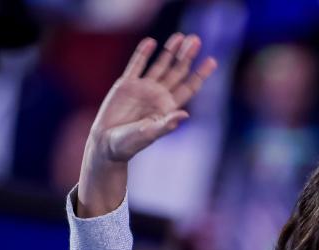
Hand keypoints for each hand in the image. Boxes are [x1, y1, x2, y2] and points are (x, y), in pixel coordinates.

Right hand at [89, 33, 217, 163]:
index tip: (212, 61)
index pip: (188, 87)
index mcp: (167, 107)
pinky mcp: (126, 85)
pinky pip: (136, 65)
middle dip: (187, 56)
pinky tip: (151, 42)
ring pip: (160, 65)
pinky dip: (143, 53)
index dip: (200, 74)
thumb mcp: (149, 134)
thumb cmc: (129, 144)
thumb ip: (166, 125)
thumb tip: (185, 115)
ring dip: (170, 51)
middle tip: (196, 40)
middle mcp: (157, 95)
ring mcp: (142, 88)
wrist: (106, 144)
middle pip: (177, 72)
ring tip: (180, 36)